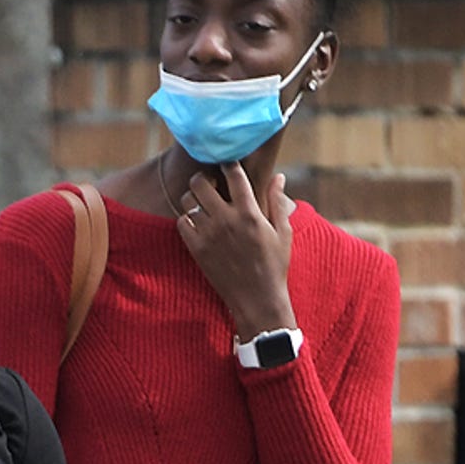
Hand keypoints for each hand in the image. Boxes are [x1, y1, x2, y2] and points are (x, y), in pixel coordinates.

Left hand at [168, 155, 300, 342]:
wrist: (257, 300)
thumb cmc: (274, 266)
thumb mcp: (283, 232)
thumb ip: (277, 201)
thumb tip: (279, 176)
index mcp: (250, 213)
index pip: (233, 174)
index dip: (228, 164)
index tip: (228, 165)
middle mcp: (226, 220)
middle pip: (200, 182)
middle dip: (204, 177)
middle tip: (210, 183)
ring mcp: (209, 234)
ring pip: (187, 200)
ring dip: (193, 196)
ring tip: (203, 202)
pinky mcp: (196, 249)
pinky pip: (181, 222)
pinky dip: (187, 218)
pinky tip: (198, 222)